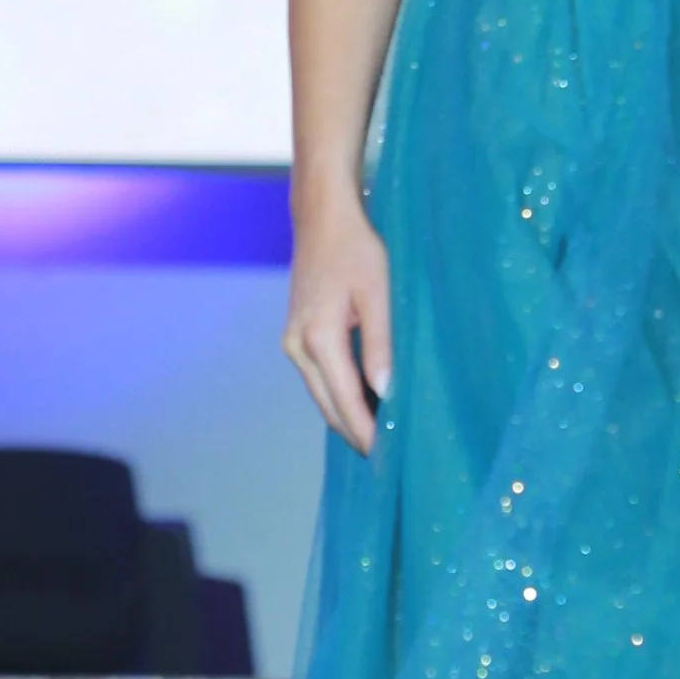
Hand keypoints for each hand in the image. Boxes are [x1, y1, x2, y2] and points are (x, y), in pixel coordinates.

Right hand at [284, 193, 392, 452]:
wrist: (322, 219)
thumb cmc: (355, 249)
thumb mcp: (379, 294)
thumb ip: (380, 345)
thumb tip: (386, 392)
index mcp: (318, 339)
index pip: (344, 401)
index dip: (365, 432)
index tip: (386, 458)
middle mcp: (297, 347)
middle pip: (327, 406)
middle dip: (355, 433)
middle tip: (387, 459)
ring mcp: (292, 343)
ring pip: (321, 395)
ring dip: (347, 416)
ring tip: (379, 436)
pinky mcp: (296, 337)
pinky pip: (318, 379)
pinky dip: (339, 396)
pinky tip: (363, 403)